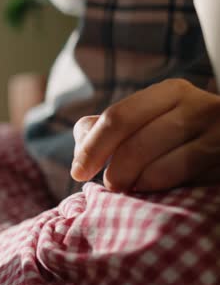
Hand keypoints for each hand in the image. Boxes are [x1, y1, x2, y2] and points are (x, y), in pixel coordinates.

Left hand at [71, 78, 219, 191]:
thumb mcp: (151, 125)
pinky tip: (157, 191)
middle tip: (111, 186)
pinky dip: (161, 186)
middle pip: (135, 142)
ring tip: (133, 189)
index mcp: (171, 93)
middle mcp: (198, 105)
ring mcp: (219, 132)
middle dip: (115, 170)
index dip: (92, 147)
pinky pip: (184, 176)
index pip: (117, 118)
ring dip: (136, 181)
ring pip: (159, 164)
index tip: (78, 172)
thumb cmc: (184, 144)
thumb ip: (114, 128)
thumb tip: (81, 140)